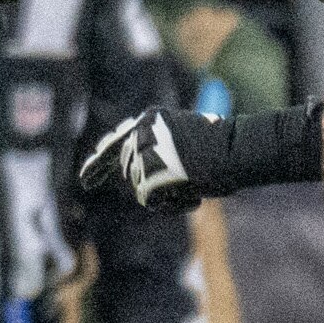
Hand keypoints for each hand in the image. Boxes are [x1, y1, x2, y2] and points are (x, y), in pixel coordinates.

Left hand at [79, 108, 220, 210]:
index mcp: (149, 119)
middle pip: (131, 171)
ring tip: (195, 181)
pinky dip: (171, 203)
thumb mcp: (182, 137)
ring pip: (142, 187)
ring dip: (168, 191)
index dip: (98, 165)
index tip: (83, 181)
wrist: (240, 149)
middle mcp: (142, 132)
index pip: (114, 144)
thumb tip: (130, 167)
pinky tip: (192, 193)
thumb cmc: (220, 145)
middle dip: (152, 182)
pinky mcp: (152, 171)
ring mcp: (146, 151)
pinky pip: (150, 200)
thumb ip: (155, 146)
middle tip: (186, 180)